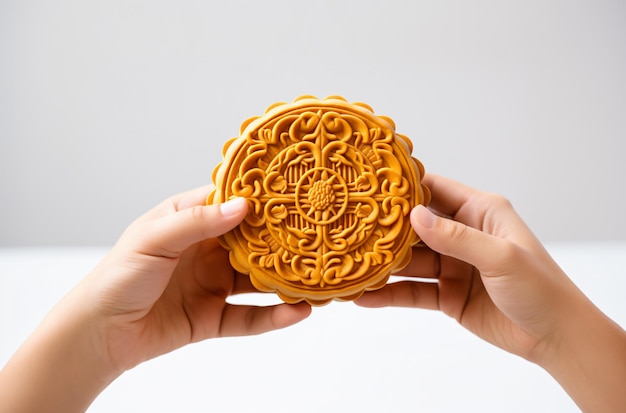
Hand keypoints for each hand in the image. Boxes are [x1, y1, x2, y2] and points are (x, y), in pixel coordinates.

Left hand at [0, 185, 310, 412]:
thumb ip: (197, 221)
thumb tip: (242, 206)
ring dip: (284, 279)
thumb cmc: (118, 276)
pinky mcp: (214, 317)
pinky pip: (250, 316)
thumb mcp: (154, 239)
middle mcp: (206, 250)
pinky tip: (297, 311)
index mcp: (188, 222)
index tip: (289, 190)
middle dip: (281, 238)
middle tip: (314, 232)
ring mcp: (212, 284)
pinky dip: (274, 316)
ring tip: (314, 274)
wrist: (100, 333)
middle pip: (252, 241)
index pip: (229, 202)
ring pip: (257, 279)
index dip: (257, 197)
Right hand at [356, 173, 625, 411]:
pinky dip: (390, 295)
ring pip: (410, 261)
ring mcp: (452, 266)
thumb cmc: (540, 288)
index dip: (405, 188)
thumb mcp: (501, 256)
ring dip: (383, 264)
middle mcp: (462, 235)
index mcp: (480, 212)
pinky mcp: (446, 295)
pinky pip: (413, 292)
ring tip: (350, 264)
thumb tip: (414, 217)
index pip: (436, 190)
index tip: (371, 186)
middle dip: (386, 229)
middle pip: (416, 226)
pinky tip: (364, 297)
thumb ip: (457, 238)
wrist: (555, 337)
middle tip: (351, 229)